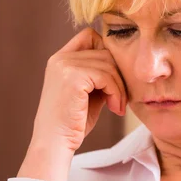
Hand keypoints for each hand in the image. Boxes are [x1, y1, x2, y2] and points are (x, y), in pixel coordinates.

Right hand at [17, 27, 126, 180]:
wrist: (55, 143)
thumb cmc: (74, 122)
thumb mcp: (89, 92)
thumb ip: (100, 74)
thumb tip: (124, 60)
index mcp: (60, 59)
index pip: (90, 36)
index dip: (107, 52)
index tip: (113, 79)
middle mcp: (60, 58)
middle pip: (105, 51)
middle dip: (118, 75)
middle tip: (120, 99)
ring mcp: (64, 65)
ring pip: (108, 64)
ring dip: (119, 87)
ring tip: (117, 106)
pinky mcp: (72, 77)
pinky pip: (106, 76)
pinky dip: (116, 92)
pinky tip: (114, 108)